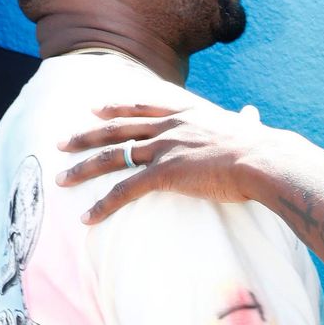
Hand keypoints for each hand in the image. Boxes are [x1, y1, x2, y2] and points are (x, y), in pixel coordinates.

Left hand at [56, 101, 267, 222]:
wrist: (262, 158)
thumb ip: (243, 123)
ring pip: (112, 157)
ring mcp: (164, 149)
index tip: (95, 109)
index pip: (141, 107)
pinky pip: (124, 191)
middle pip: (116, 129)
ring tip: (61, 179)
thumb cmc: (261, 148)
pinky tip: (88, 217)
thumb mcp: (247, 128)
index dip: (115, 109)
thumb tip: (253, 116)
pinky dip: (103, 205)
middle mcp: (169, 127)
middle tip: (61, 142)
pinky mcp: (164, 174)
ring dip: (83, 169)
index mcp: (186, 114)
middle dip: (85, 136)